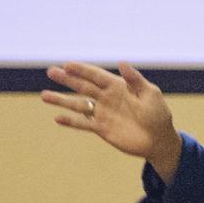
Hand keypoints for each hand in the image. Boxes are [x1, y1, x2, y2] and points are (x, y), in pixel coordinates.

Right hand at [41, 61, 182, 181]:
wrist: (159, 140)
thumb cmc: (158, 115)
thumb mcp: (151, 94)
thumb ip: (135, 80)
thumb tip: (122, 62)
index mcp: (118, 86)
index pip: (96, 75)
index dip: (82, 69)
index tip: (67, 64)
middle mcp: (107, 98)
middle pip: (82, 86)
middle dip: (67, 79)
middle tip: (51, 72)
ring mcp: (103, 113)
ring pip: (78, 104)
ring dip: (61, 100)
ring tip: (44, 95)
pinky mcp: (102, 129)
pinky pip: (83, 124)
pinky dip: (71, 121)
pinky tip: (57, 118)